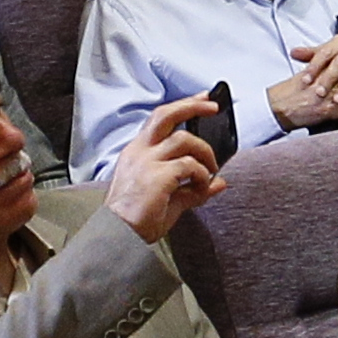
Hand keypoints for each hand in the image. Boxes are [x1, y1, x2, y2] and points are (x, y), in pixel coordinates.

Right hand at [103, 94, 228, 237]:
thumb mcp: (170, 200)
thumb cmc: (136, 220)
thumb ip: (194, 189)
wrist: (118, 237)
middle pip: (166, 115)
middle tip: (212, 107)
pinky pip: (189, 165)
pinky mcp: (156, 176)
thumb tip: (219, 183)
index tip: (202, 100)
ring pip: (184, 140)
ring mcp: (146, 162)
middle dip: (192, 106)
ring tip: (209, 171)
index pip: (160, 120)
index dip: (183, 106)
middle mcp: (139, 152)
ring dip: (204, 153)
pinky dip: (201, 175)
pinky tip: (200, 188)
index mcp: (137, 153)